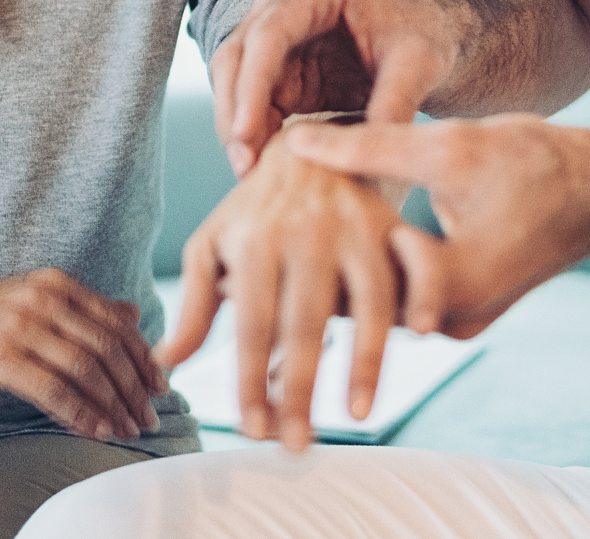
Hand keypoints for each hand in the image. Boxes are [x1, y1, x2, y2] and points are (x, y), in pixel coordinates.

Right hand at [0, 268, 166, 441]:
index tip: (160, 386)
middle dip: (134, 387)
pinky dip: (80, 414)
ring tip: (126, 429)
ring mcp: (22, 328)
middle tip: (148, 417)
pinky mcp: (1, 359)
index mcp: (58, 284)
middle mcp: (45, 301)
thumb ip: (85, 308)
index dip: (143, 358)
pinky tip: (95, 430)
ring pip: (86, 371)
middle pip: (107, 348)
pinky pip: (53, 391)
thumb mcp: (35, 301)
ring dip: (112, 406)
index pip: (116, 323)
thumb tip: (133, 313)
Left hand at [155, 136, 414, 451]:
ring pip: (367, 300)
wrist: (306, 144)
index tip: (253, 431)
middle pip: (305, 322)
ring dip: (365, 359)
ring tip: (357, 414)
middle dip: (302, 389)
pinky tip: (421, 335)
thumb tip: (166, 363)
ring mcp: (355, 226)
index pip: (253, 326)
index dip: (252, 381)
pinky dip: (423, 295)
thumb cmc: (251, 209)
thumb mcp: (212, 244)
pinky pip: (417, 263)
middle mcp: (306, 232)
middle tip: (298, 445)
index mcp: (255, 240)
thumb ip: (196, 305)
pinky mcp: (393, 222)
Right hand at [211, 0, 460, 176]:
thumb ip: (392, 105)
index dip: (252, 83)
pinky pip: (253, 103)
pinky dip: (252, 133)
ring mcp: (280, 41)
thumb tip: (364, 158)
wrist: (434, 40)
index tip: (245, 133)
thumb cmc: (428, 38)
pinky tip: (260, 165)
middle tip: (243, 163)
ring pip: (235, 81)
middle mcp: (287, 6)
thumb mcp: (418, 67)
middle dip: (234, 110)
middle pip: (238, 55)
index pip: (270, 32)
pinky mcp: (283, 73)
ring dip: (236, 126)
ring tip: (248, 172)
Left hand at [288, 116, 589, 337]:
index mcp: (450, 284)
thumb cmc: (537, 164)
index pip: (351, 287)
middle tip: (254, 240)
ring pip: (380, 301)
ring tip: (286, 235)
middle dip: (313, 268)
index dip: (303, 258)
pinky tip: (338, 233)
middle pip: (359, 302)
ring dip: (341, 269)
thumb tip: (297, 139)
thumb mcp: (449, 147)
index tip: (264, 228)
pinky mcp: (465, 305)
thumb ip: (371, 146)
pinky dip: (373, 268)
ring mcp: (461, 318)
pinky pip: (404, 295)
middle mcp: (453, 317)